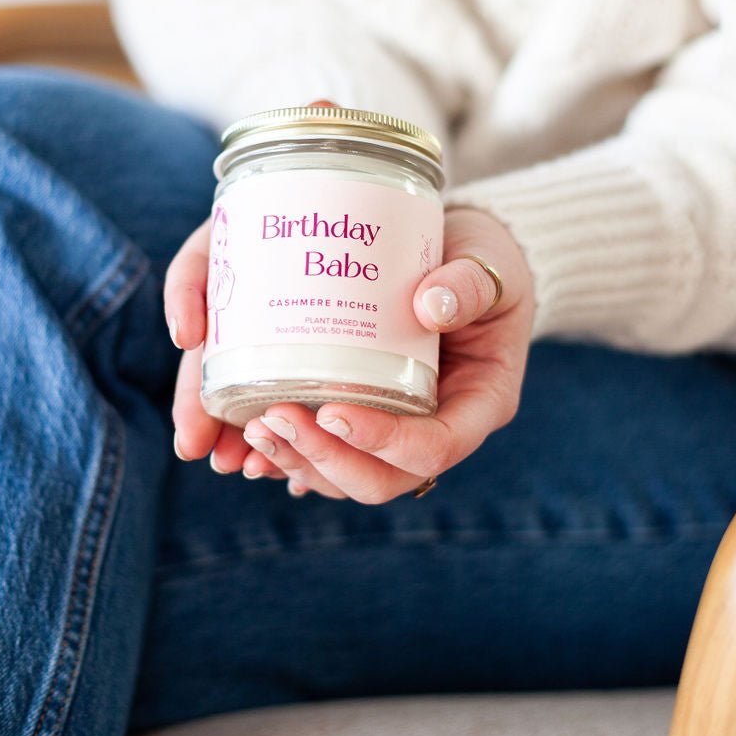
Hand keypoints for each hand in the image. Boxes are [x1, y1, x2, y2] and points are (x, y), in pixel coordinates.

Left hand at [165, 208, 534, 501]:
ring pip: (345, 475)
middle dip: (324, 459)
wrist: (459, 256)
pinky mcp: (366, 415)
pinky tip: (250, 441)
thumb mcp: (485, 261)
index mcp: (479, 403)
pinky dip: (289, 454)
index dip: (382, 442)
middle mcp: (437, 429)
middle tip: (275, 417)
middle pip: (381, 478)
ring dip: (297, 461)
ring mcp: (398, 429)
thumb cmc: (481, 257)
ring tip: (253, 428)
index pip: (433, 448)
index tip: (333, 410)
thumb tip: (431, 305)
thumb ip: (467, 282)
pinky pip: (327, 452)